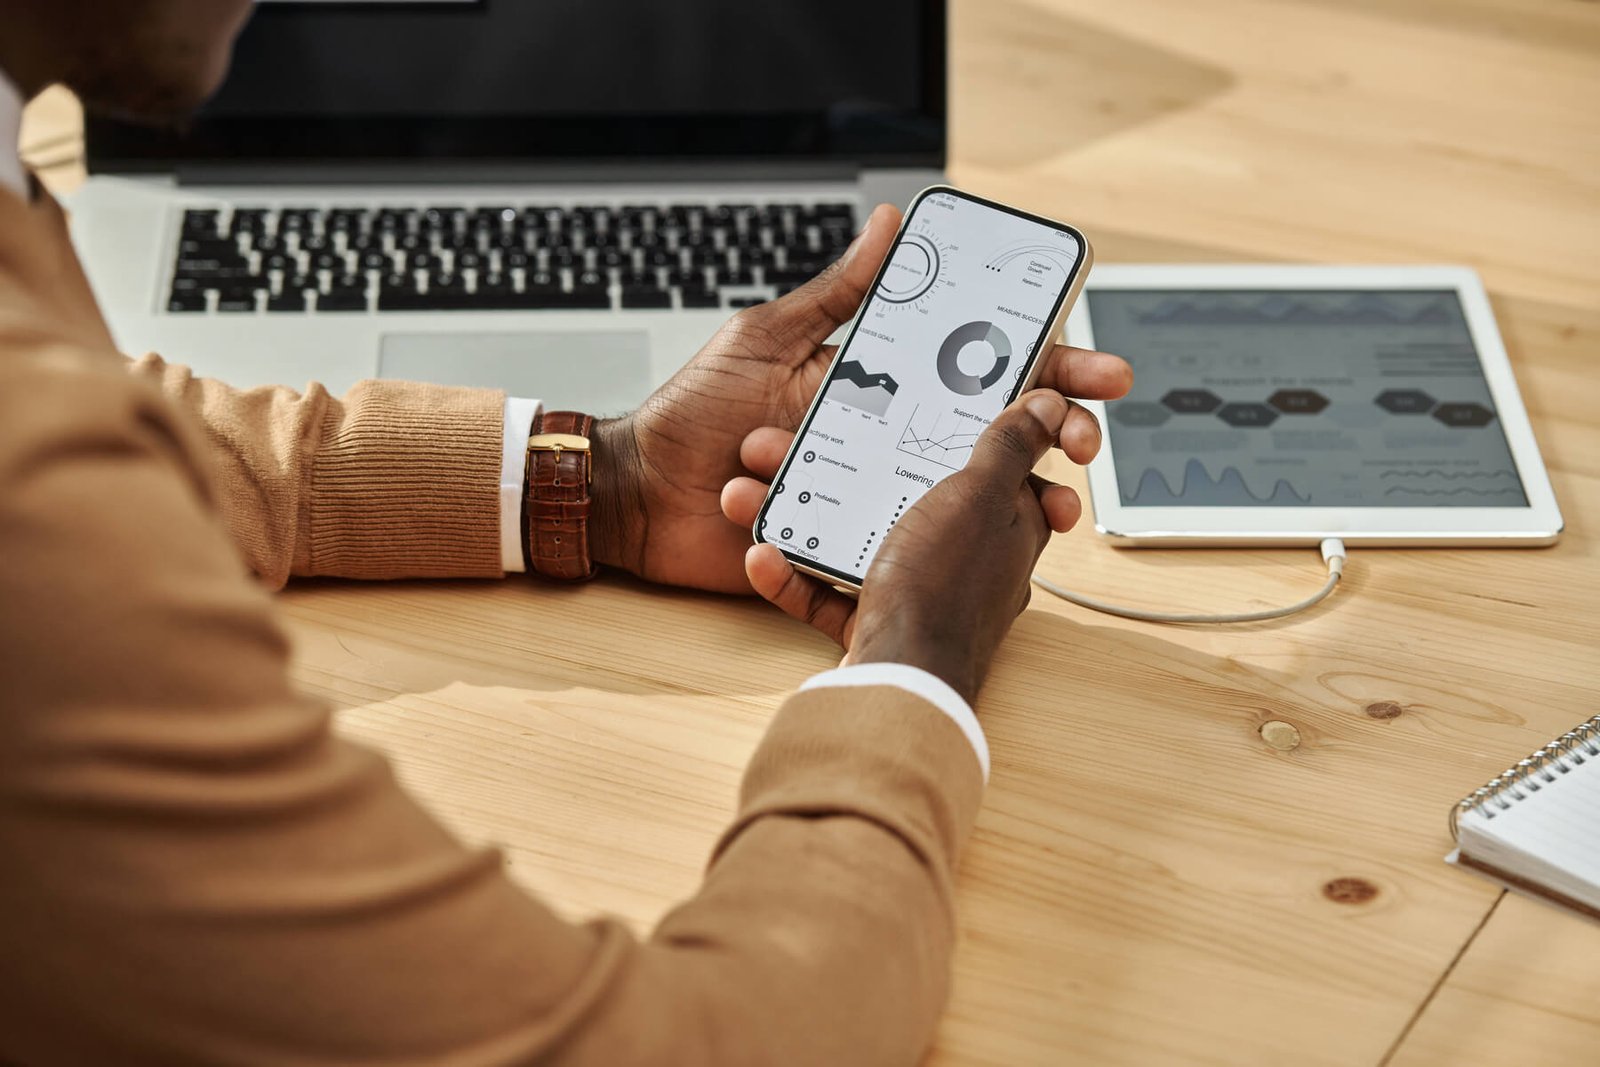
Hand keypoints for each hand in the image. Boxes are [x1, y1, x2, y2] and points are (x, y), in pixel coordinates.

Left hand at [588, 204, 906, 592]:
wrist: (635, 493)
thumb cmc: (691, 411)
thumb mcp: (763, 340)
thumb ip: (832, 293)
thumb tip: (888, 223)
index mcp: (846, 394)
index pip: (916, 386)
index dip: (943, 380)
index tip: (962, 371)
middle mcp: (848, 451)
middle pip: (902, 456)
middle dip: (863, 446)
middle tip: (810, 429)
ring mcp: (831, 505)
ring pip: (867, 509)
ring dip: (801, 481)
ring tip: (748, 462)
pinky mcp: (811, 552)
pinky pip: (832, 560)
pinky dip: (794, 544)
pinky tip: (751, 518)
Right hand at [722, 392, 1112, 703]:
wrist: (900, 681)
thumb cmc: (944, 590)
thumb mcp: (978, 498)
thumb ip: (1008, 450)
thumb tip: (1048, 406)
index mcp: (1008, 524)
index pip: (1006, 466)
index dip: (978, 431)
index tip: (940, 404)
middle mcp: (970, 560)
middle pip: (917, 495)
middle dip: (864, 466)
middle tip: (825, 439)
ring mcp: (921, 592)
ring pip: (863, 538)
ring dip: (813, 514)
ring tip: (769, 487)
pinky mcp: (877, 623)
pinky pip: (831, 590)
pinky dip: (797, 575)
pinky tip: (766, 554)